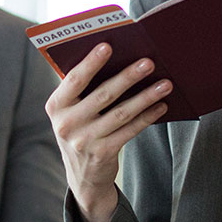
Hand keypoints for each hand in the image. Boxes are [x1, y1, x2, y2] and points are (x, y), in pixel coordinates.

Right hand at [45, 43, 171, 221]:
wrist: (82, 176)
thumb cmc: (81, 130)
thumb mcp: (72, 112)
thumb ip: (83, 90)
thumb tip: (118, 59)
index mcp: (56, 106)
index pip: (74, 80)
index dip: (91, 62)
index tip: (108, 45)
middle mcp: (67, 124)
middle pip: (103, 95)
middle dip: (128, 76)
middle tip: (149, 62)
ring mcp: (84, 141)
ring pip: (121, 113)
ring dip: (146, 96)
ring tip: (165, 84)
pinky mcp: (102, 154)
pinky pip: (130, 130)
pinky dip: (148, 117)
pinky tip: (161, 106)